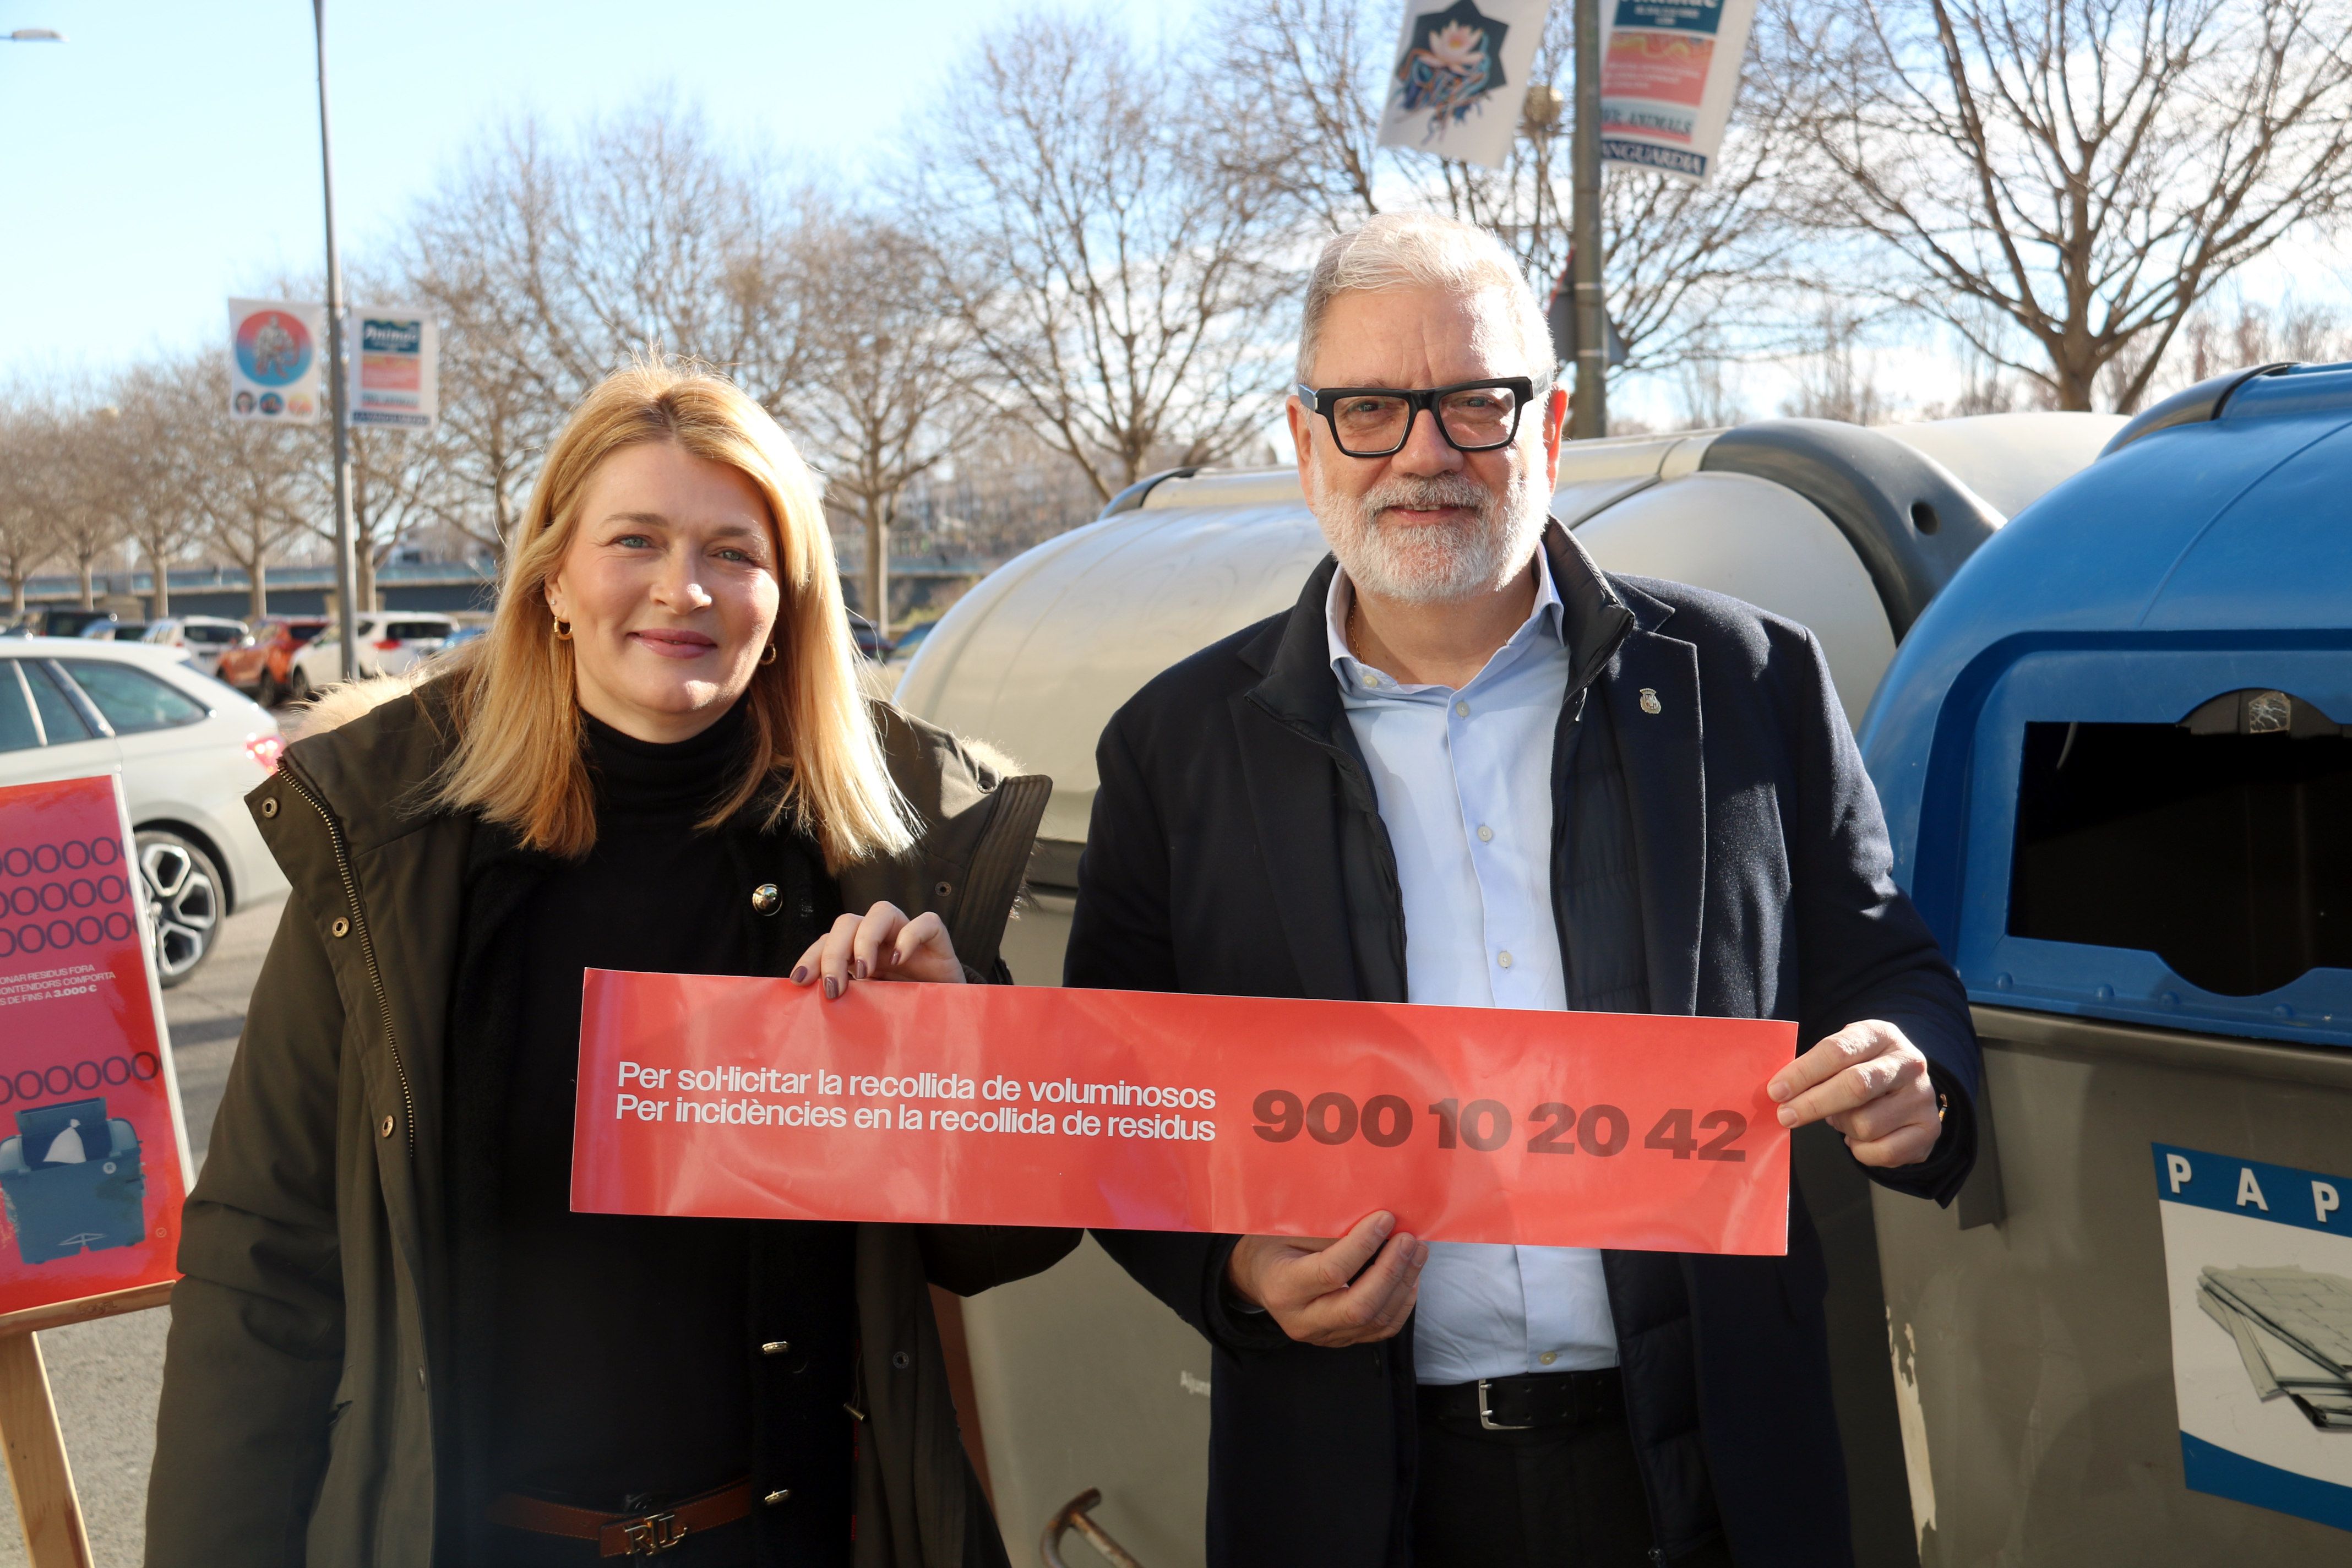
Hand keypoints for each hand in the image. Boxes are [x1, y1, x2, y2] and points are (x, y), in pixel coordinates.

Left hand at [790, 901, 964, 997]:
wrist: (947, 1013)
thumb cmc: (906, 1009)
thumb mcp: (870, 1007)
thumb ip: (848, 1001)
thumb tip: (813, 1011)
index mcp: (859, 953)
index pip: (828, 941)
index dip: (811, 956)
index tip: (799, 980)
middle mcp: (880, 939)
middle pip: (848, 923)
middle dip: (834, 952)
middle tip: (833, 987)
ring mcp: (907, 935)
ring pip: (881, 911)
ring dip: (865, 939)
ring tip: (864, 972)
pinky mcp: (937, 939)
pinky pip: (925, 922)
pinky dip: (910, 936)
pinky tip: (899, 960)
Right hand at [1225, 1211, 1428, 1346]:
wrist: (1260, 1279)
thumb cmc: (1275, 1246)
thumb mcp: (1289, 1230)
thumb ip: (1328, 1230)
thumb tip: (1376, 1219)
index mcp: (1283, 1288)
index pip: (1331, 1271)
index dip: (1363, 1245)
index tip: (1385, 1219)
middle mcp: (1302, 1320)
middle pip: (1359, 1306)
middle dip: (1391, 1271)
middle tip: (1408, 1240)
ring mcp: (1323, 1336)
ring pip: (1375, 1321)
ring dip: (1403, 1285)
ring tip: (1417, 1252)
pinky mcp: (1341, 1340)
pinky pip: (1380, 1330)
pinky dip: (1402, 1304)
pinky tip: (1409, 1278)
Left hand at [1767, 1019, 1941, 1167]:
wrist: (1906, 1086)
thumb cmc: (1861, 1068)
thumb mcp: (1842, 1056)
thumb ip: (1815, 1069)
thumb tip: (1778, 1094)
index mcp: (1881, 1035)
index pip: (1837, 1051)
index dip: (1803, 1073)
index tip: (1776, 1091)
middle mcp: (1908, 1063)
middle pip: (1855, 1086)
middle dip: (1813, 1104)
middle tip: (1785, 1116)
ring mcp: (1922, 1097)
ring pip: (1865, 1124)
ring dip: (1842, 1126)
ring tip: (1843, 1117)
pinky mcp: (1929, 1129)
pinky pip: (1882, 1151)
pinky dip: (1861, 1149)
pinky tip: (1860, 1136)